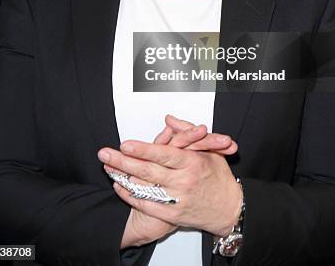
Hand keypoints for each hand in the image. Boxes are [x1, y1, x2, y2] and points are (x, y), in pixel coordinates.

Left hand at [98, 117, 239, 246]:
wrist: (229, 209)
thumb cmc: (219, 178)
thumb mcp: (209, 150)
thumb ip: (187, 132)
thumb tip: (169, 120)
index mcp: (193, 163)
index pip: (164, 154)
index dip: (143, 149)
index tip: (125, 144)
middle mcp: (184, 182)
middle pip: (148, 171)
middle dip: (123, 161)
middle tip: (105, 153)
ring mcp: (177, 200)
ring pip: (144, 188)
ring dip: (122, 177)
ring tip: (107, 167)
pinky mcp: (172, 214)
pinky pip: (147, 205)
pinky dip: (131, 196)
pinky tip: (119, 185)